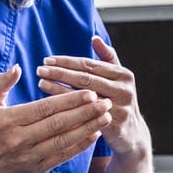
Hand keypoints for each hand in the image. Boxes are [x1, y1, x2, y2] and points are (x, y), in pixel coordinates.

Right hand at [0, 67, 110, 172]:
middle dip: (84, 113)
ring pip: (64, 141)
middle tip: (105, 102)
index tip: (89, 92)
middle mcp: (21, 139)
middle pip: (58, 124)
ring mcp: (30, 156)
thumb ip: (1, 83)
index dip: (69, 100)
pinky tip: (95, 135)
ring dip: (87, 129)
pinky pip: (62, 156)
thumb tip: (17, 67)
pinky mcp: (37, 169)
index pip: (45, 108)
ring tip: (106, 117)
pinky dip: (80, 146)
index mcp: (11, 120)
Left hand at [39, 37, 149, 157]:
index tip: (47, 59)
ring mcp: (120, 108)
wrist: (132, 134)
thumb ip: (108, 58)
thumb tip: (95, 38)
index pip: (90, 64)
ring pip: (84, 97)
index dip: (67, 61)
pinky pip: (86, 116)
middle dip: (60, 73)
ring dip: (60, 89)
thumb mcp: (118, 78)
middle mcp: (123, 89)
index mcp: (123, 74)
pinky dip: (68, 110)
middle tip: (40, 69)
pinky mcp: (113, 126)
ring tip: (41, 83)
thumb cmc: (119, 101)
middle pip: (86, 78)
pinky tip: (52, 106)